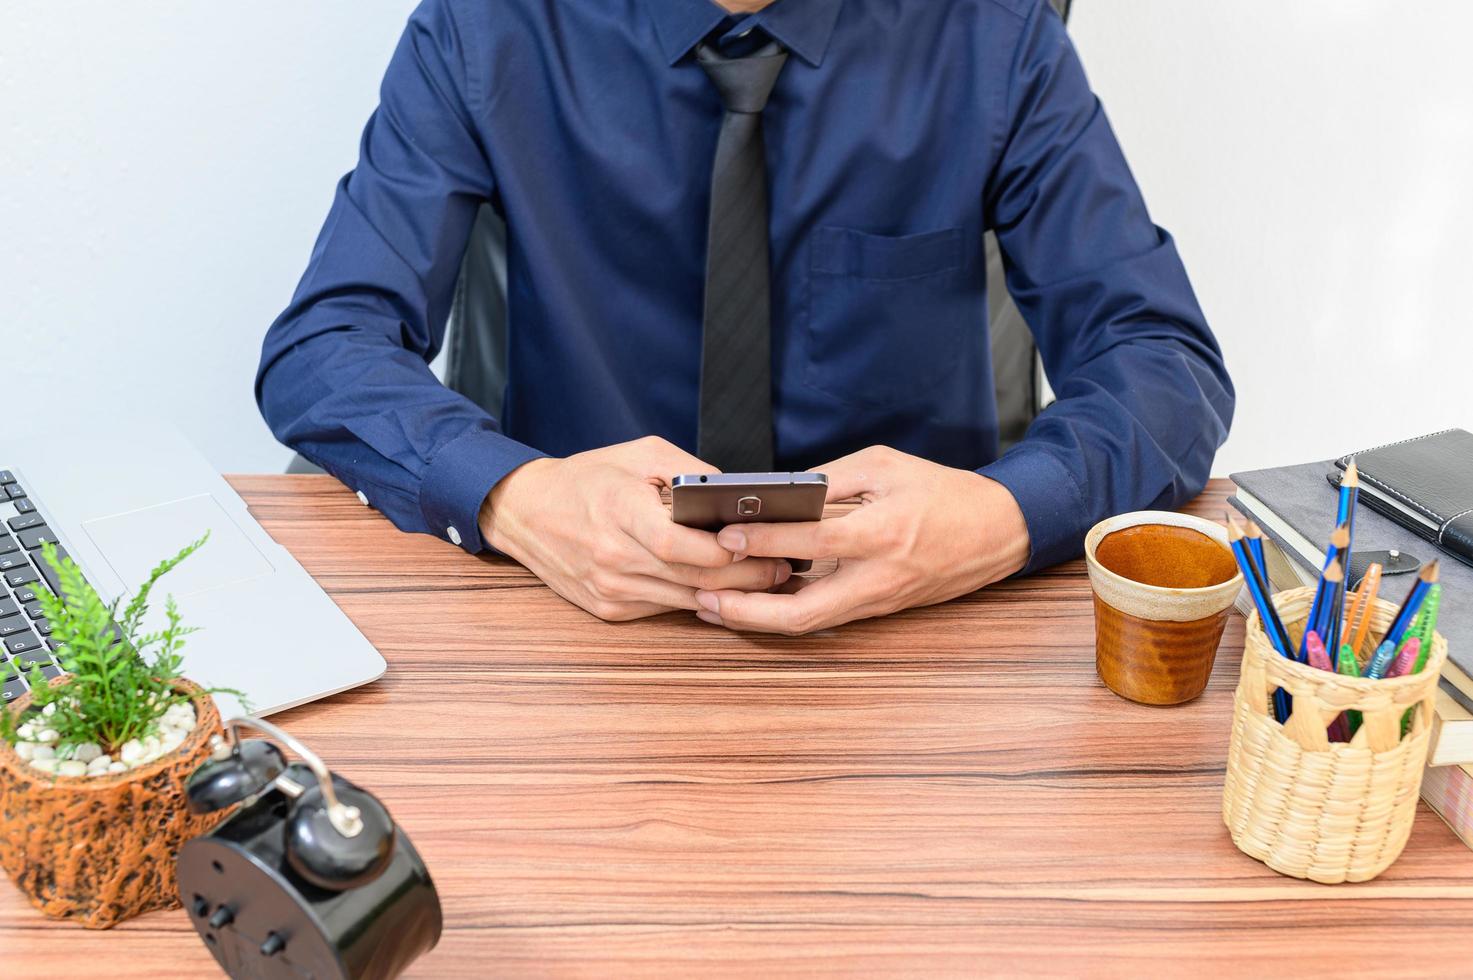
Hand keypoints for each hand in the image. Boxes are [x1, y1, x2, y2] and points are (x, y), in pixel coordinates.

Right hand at [479, 436, 791, 620]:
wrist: (525, 512)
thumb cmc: (587, 477)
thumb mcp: (639, 454)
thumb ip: (690, 472)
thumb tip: (739, 495)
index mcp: (618, 510)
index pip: (676, 542)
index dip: (723, 549)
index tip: (761, 544)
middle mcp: (612, 556)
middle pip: (692, 577)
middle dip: (746, 576)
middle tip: (784, 568)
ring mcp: (610, 588)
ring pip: (685, 599)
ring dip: (731, 594)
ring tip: (768, 579)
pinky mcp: (608, 609)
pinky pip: (665, 608)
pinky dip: (698, 599)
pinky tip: (725, 589)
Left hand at [694, 446, 1030, 634]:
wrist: (997, 532)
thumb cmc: (942, 492)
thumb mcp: (885, 466)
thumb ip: (829, 480)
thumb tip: (776, 494)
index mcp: (883, 532)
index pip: (813, 541)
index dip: (764, 539)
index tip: (723, 533)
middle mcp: (878, 577)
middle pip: (803, 613)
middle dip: (747, 613)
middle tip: (702, 598)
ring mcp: (878, 601)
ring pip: (809, 623)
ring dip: (759, 619)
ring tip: (713, 605)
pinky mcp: (878, 609)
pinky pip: (823, 616)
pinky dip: (785, 612)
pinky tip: (752, 601)